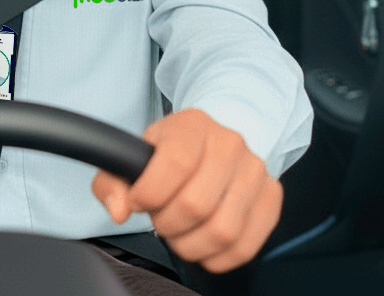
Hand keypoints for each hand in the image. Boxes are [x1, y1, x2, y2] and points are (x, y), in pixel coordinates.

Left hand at [91, 109, 281, 272]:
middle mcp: (229, 144)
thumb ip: (112, 180)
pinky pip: (245, 245)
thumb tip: (119, 210)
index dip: (149, 194)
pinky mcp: (270, 197)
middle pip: (196, 205)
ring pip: (222, 231)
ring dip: (190, 245)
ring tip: (179, 233)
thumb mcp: (136, 154)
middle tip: (159, 219)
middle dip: (167, 224)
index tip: (139, 202)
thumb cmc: (171, 150)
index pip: (175, 165)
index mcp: (192, 126)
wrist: (213, 139)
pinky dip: (217, 258)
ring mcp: (254, 171)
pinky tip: (200, 244)